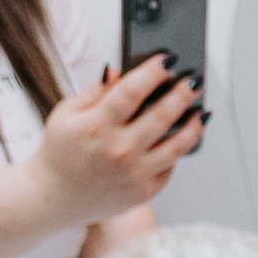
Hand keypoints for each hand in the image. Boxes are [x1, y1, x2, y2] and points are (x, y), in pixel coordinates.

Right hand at [31, 59, 206, 226]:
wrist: (56, 197)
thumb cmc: (60, 152)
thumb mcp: (67, 114)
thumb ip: (96, 92)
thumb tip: (120, 71)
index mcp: (97, 126)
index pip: (132, 91)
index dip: (153, 72)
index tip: (168, 60)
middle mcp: (120, 150)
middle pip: (163, 116)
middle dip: (183, 94)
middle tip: (194, 82)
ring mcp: (136, 173)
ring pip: (178, 145)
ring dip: (194, 125)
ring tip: (202, 112)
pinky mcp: (145, 190)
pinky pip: (170, 166)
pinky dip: (178, 150)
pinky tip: (183, 137)